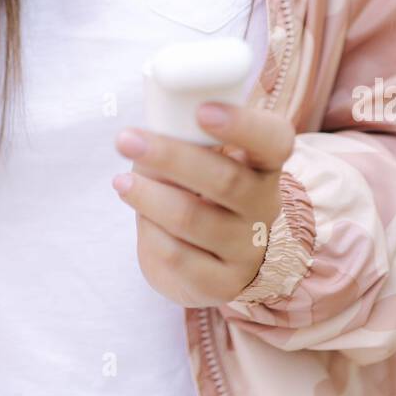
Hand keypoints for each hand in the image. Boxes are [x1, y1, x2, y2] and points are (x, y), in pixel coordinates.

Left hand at [111, 102, 294, 308]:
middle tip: (127, 140)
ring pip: (193, 219)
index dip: (243, 124)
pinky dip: (150, 231)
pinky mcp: (222, 284)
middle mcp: (265, 207)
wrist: (210, 259)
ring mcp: (247, 250)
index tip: (202, 111)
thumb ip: (182, 138)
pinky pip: (176, 256)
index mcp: (264, 163)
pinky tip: (141, 217)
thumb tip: (142, 135)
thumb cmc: (199, 190)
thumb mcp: (200, 157)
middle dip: (171, 157)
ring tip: (121, 182)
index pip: (273, 140)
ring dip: (149, 197)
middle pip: (226, 180)